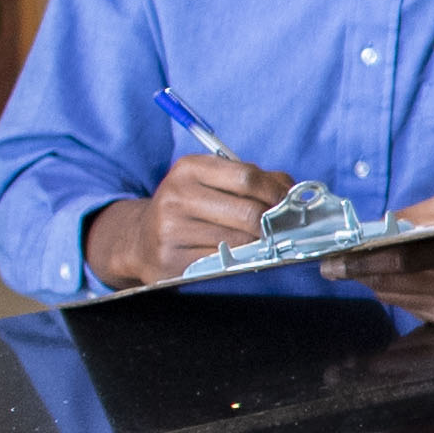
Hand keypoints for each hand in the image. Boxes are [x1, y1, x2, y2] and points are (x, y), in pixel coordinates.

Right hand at [88, 150, 294, 288]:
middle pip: (248, 212)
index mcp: (189, 169)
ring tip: (264, 244)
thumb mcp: (211, 181)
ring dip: (260, 246)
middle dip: (273, 224)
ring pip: (240, 242)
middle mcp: (176, 196)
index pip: (247, 177)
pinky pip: (224, 263)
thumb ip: (253, 180)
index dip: (276, 193)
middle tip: (282, 230)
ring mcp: (171, 230)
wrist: (140, 240)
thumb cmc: (189, 208)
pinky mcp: (172, 261)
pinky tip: (241, 257)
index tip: (289, 205)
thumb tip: (293, 192)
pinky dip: (241, 262)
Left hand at [325, 191, 433, 320]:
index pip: (397, 261)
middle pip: (386, 283)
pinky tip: (399, 279)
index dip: (359, 263)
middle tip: (333, 265)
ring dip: (373, 281)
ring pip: (391, 297)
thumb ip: (414, 214)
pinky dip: (394, 291)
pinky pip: (406, 307)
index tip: (331, 262)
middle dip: (356, 274)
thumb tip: (376, 228)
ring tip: (367, 266)